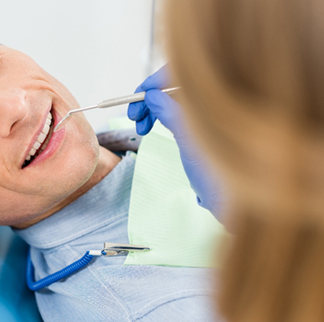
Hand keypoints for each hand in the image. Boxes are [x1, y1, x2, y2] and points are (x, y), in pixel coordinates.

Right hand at [128, 66, 225, 221]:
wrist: (232, 202)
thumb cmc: (218, 174)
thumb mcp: (188, 141)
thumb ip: (170, 113)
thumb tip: (152, 94)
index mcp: (215, 98)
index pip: (182, 74)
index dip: (155, 82)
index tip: (136, 98)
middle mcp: (213, 102)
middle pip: (176, 85)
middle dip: (151, 98)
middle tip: (133, 118)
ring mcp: (209, 114)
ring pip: (174, 99)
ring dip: (153, 109)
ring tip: (141, 128)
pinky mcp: (203, 127)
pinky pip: (178, 111)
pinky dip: (161, 116)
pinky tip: (152, 127)